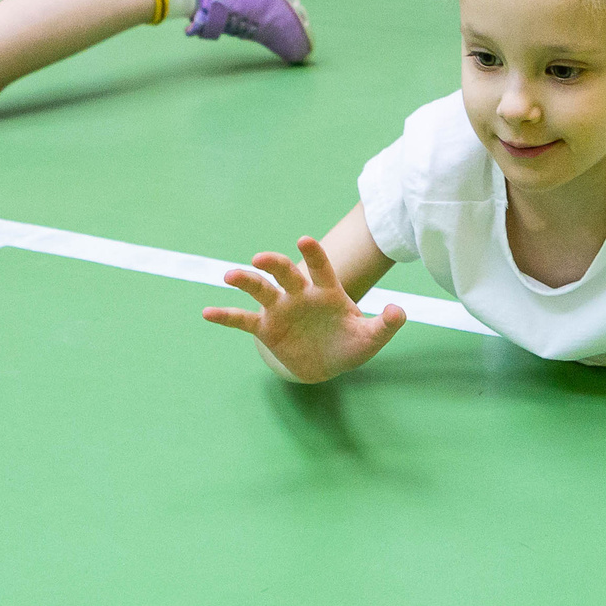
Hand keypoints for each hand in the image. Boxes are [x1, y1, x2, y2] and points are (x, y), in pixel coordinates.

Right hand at [202, 235, 407, 382]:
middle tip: (261, 258)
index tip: (304, 241)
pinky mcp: (266, 328)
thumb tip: (398, 311)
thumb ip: (385, 325)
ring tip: (230, 275)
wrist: (326, 364)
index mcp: (327, 291)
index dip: (313, 254)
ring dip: (246, 280)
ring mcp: (281, 309)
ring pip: (261, 289)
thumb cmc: (349, 345)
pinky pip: (243, 320)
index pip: (320, 267)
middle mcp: (300, 294)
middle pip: (285, 273)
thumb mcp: (370, 339)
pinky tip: (207, 312)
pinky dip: (226, 316)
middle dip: (274, 263)